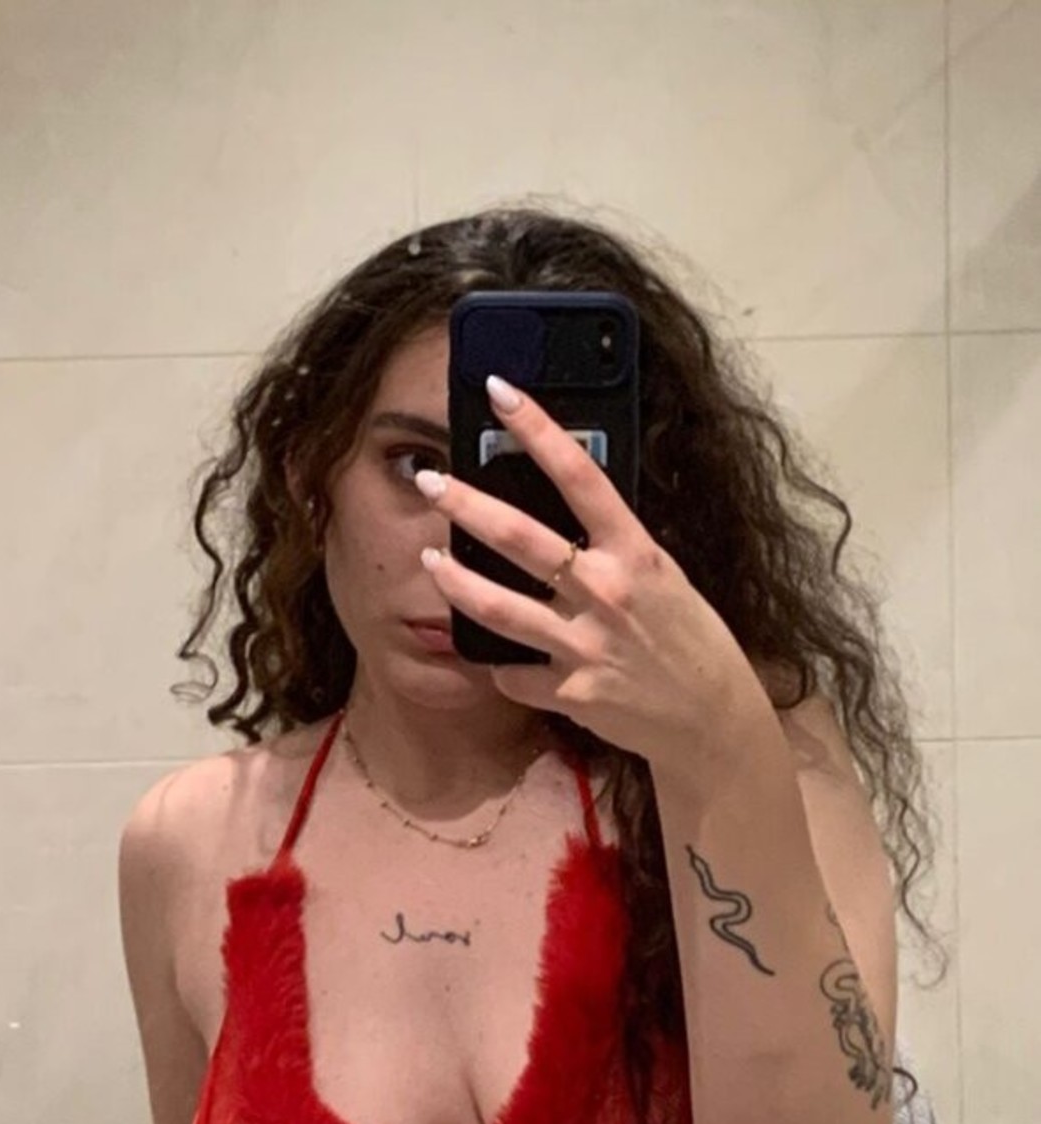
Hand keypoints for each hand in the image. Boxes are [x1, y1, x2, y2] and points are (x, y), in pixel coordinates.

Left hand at [414, 375, 770, 778]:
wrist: (710, 716)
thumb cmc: (686, 638)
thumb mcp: (660, 577)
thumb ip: (613, 548)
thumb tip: (561, 515)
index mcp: (635, 553)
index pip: (581, 475)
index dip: (538, 428)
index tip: (500, 392)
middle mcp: (607, 592)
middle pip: (521, 538)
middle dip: (466, 505)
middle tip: (428, 482)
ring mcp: (586, 645)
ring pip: (499, 609)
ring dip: (456, 582)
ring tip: (430, 561)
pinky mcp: (571, 693)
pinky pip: (514, 675)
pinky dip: (500, 668)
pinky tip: (496, 659)